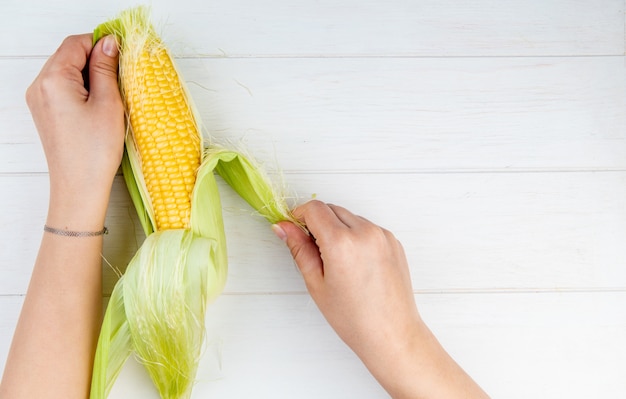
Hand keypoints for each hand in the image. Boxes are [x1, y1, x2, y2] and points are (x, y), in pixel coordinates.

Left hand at [26, 34, 123, 228]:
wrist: (79, 187)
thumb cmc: (95, 150)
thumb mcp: (108, 103)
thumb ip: (106, 68)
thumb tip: (108, 43)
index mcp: (52, 79)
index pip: (75, 43)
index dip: (100, 44)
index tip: (123, 54)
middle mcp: (39, 86)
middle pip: (68, 55)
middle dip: (95, 59)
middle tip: (121, 76)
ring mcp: (39, 100)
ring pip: (67, 71)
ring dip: (90, 75)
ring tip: (112, 94)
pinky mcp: (45, 112)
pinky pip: (63, 88)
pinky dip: (82, 88)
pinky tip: (99, 104)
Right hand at [273, 201, 488, 398]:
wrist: (391, 333)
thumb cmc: (353, 317)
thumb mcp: (316, 283)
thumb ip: (299, 249)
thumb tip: (283, 227)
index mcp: (342, 243)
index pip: (314, 208)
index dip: (299, 216)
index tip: (295, 228)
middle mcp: (365, 233)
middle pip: (331, 209)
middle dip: (318, 222)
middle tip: (314, 251)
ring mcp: (382, 235)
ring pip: (349, 217)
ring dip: (338, 228)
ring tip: (337, 262)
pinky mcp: (393, 241)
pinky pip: (367, 227)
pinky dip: (356, 236)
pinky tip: (355, 263)